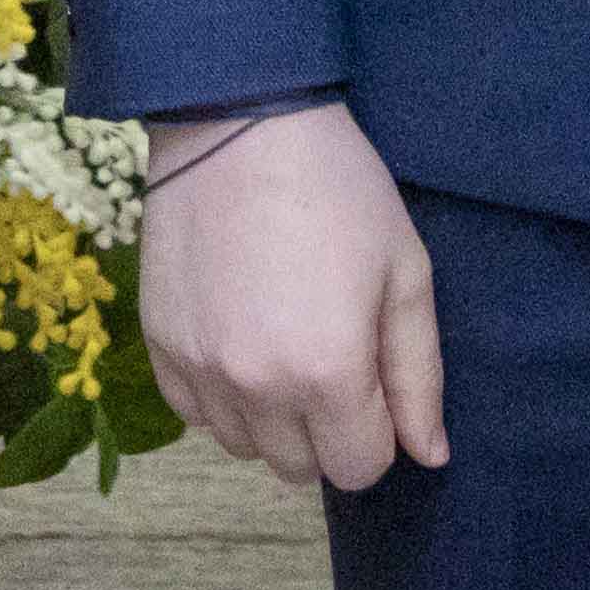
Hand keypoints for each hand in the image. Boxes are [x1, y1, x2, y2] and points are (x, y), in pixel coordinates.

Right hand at [137, 100, 446, 495]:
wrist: (236, 122)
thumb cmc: (339, 190)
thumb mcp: (405, 274)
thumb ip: (419, 376)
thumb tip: (430, 455)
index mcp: (328, 373)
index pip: (360, 468)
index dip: (378, 431)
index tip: (372, 377)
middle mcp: (256, 388)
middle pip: (300, 468)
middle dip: (326, 430)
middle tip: (330, 357)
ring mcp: (199, 368)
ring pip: (244, 447)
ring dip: (271, 418)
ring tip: (281, 344)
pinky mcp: (158, 344)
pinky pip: (195, 413)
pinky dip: (221, 395)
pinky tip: (238, 338)